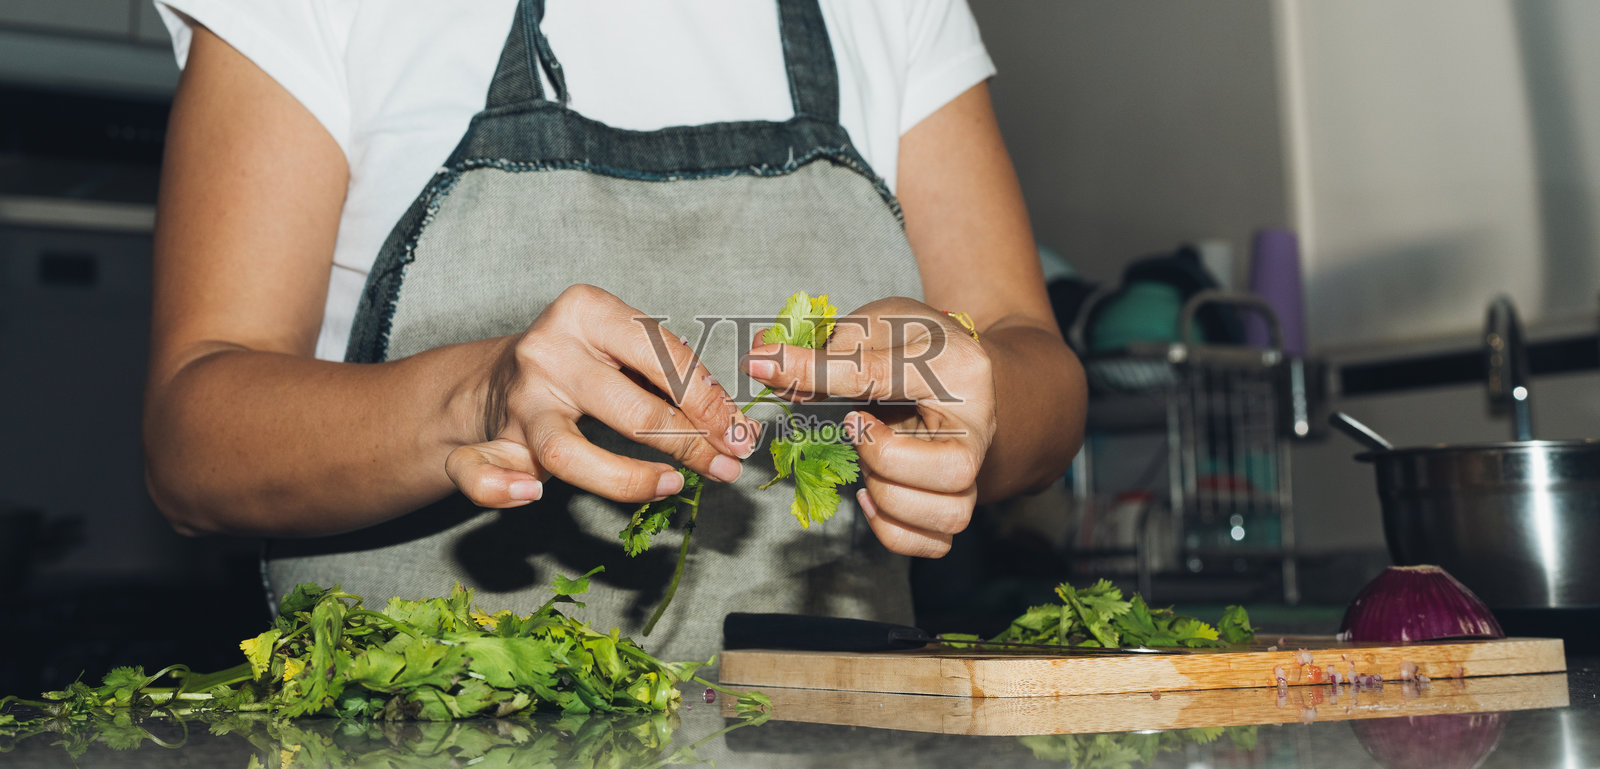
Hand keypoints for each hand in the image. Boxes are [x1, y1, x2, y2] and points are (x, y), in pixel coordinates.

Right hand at [447, 284, 760, 507]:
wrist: (492, 379)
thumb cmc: (580, 364)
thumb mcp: (623, 345)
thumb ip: (670, 372)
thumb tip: (730, 420)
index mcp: (586, 312)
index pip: (663, 357)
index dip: (710, 402)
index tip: (739, 433)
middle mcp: (548, 352)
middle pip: (630, 408)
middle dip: (690, 443)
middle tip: (727, 466)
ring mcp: (517, 401)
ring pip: (566, 450)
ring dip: (625, 479)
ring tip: (672, 486)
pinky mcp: (489, 443)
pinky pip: (481, 472)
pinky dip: (499, 490)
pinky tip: (530, 496)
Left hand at [742, 297, 996, 556]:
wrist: (953, 364)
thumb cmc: (913, 343)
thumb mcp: (870, 329)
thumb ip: (822, 353)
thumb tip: (760, 365)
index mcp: (959, 368)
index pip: (884, 376)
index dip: (819, 374)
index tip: (771, 367)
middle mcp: (978, 426)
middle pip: (952, 470)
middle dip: (886, 459)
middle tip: (854, 426)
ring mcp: (973, 470)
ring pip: (950, 514)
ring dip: (891, 497)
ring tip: (866, 464)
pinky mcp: (955, 499)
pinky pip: (935, 542)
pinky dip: (895, 530)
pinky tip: (869, 497)